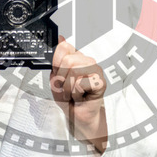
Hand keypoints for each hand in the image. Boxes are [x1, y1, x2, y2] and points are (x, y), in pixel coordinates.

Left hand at [50, 36, 106, 152]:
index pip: (63, 47)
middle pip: (67, 60)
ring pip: (73, 71)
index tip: (58, 74)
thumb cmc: (69, 99)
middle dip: (61, 79)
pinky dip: (76, 94)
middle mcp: (86, 61)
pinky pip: (80, 83)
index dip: (56, 62)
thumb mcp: (55, 79)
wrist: (78, 117)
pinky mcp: (100, 82)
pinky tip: (81, 96)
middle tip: (66, 88)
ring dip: (68, 88)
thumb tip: (60, 39)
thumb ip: (56, 61)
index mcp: (76, 57)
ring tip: (73, 93)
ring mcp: (95, 70)